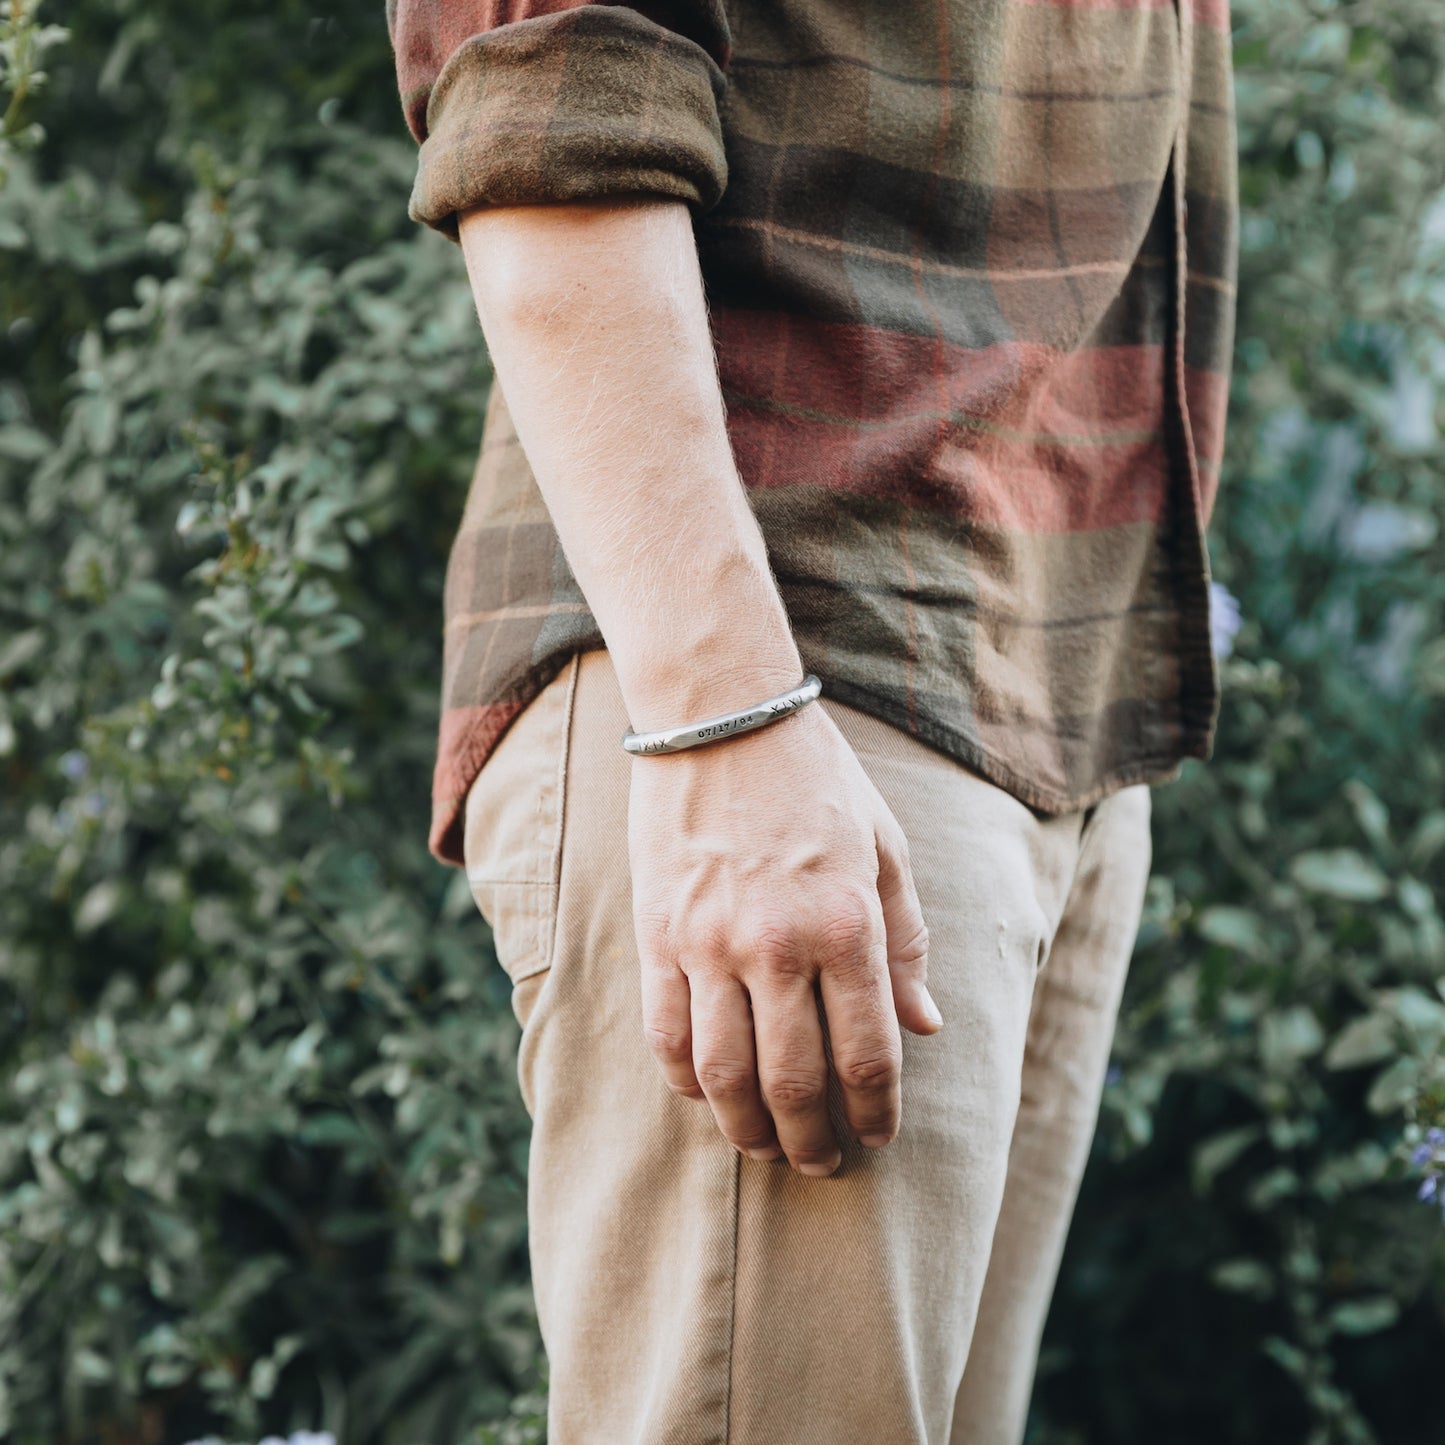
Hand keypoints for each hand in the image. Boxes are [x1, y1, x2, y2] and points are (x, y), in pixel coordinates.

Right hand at [629, 703, 940, 1175]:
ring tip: (764, 1149)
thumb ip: (906, 943)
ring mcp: (709, 943)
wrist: (721, 717)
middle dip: (813, 1142)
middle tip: (822, 1166)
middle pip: (794, 1082)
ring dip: (747, 1129)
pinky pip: (666, 1034)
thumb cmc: (817, 781)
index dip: (876, 1114)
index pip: (867, 1054)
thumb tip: (927, 1027)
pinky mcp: (658, 935)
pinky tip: (705, 1098)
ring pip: (723, 1075)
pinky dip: (686, 1081)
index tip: (879, 1139)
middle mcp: (778, 944)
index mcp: (847, 923)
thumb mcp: (885, 851)